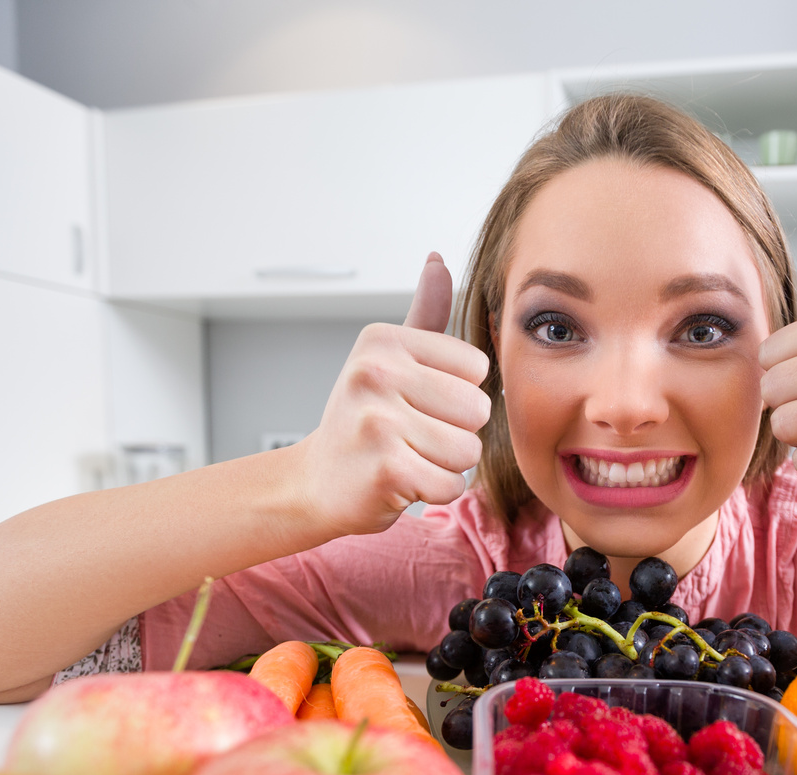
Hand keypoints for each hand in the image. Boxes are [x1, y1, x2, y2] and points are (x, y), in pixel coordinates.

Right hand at [294, 253, 491, 537]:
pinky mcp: (386, 469)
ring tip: (408, 456)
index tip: (417, 402)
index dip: (458, 393)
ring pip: (468, 449)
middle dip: (456, 432)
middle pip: (478, 409)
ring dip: (446, 464)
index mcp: (383, 340)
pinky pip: (450, 484)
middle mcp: (376, 373)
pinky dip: (434, 491)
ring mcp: (378, 421)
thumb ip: (423, 314)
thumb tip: (438, 261)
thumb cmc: (363, 420)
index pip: (476, 367)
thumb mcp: (388, 360)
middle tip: (412, 435)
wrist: (318, 482)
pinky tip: (402, 481)